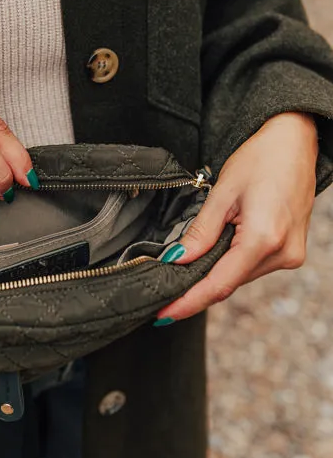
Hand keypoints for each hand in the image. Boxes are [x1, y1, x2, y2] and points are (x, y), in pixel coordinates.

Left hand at [154, 112, 318, 323]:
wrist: (294, 143)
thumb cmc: (261, 159)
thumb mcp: (222, 193)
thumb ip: (200, 232)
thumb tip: (176, 261)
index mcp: (264, 238)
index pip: (219, 284)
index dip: (188, 302)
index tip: (163, 314)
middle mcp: (282, 253)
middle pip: (229, 282)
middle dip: (196, 288)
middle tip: (163, 291)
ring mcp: (290, 254)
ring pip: (240, 276)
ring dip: (214, 273)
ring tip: (186, 264)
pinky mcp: (291, 251)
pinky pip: (252, 266)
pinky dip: (231, 263)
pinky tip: (214, 253)